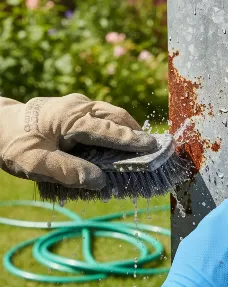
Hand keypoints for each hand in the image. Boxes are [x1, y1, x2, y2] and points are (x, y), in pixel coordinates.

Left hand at [0, 94, 155, 188]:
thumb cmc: (15, 144)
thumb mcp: (36, 163)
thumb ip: (68, 171)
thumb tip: (100, 181)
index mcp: (70, 118)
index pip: (108, 130)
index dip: (131, 141)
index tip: (153, 147)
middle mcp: (79, 106)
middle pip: (116, 116)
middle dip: (135, 132)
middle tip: (151, 149)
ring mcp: (78, 104)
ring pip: (112, 113)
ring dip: (127, 129)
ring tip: (138, 148)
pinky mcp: (77, 108)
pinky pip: (103, 116)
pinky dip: (115, 128)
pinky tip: (116, 142)